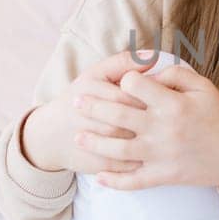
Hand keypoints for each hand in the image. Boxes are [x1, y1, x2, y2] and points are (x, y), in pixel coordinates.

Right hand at [20, 50, 157, 173]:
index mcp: (89, 90)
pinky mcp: (96, 163)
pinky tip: (155, 154)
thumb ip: (123, 63)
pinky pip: (126, 164)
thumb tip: (153, 55)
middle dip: (151, 121)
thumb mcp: (96, 75)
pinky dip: (143, 160)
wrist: (50, 134)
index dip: (150, 98)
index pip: (128, 95)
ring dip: (150, 142)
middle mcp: (87, 116)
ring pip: (129, 144)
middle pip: (129, 120)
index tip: (165, 99)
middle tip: (168, 120)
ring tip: (165, 136)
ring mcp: (91, 142)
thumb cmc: (82, 98)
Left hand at [79, 61, 218, 191]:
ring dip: (94, 143)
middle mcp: (163, 129)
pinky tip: (99, 177)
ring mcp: (161, 155)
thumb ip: (176, 73)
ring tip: (78, 137)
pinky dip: (114, 181)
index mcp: (173, 104)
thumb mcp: (204, 87)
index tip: (120, 81)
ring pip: (117, 150)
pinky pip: (133, 181)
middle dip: (93, 107)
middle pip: (118, 115)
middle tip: (76, 102)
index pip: (135, 85)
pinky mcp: (163, 175)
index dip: (124, 80)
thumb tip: (149, 71)